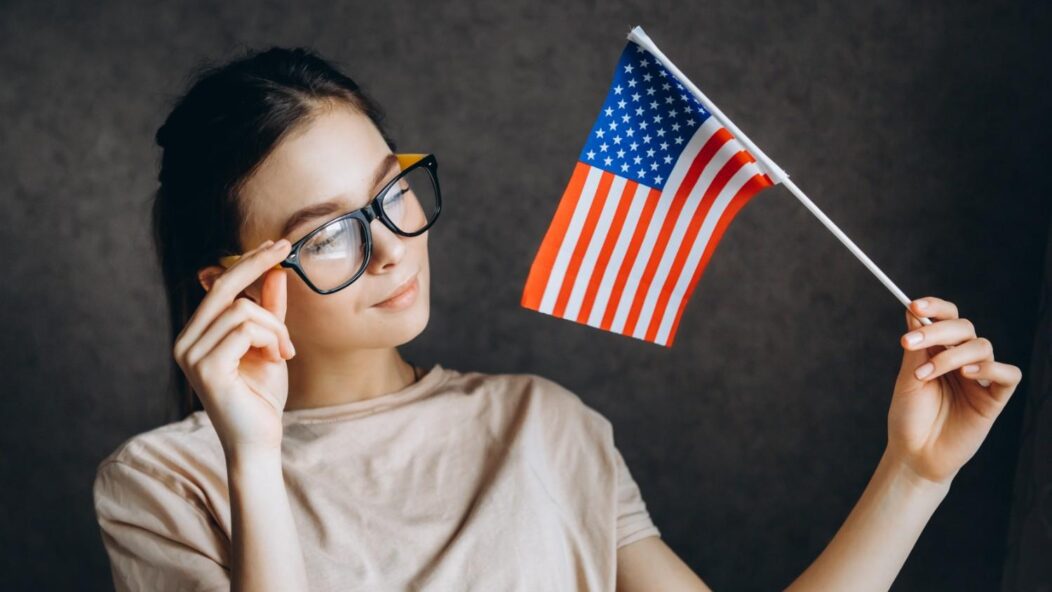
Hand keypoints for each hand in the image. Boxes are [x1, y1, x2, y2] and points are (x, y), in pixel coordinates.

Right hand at [172, 239, 296, 456]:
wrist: (259, 439)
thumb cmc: (262, 396)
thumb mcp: (270, 344)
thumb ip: (270, 311)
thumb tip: (276, 272)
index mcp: (196, 334)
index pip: (220, 285)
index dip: (249, 262)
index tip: (277, 243)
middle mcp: (186, 341)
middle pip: (224, 286)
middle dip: (259, 264)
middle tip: (286, 250)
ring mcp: (191, 354)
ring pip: (243, 310)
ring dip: (276, 328)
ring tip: (285, 351)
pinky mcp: (205, 367)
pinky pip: (246, 330)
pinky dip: (272, 339)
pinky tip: (278, 358)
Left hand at [886, 296, 1021, 485]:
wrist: (914, 454)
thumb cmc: (909, 417)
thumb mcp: (907, 378)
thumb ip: (917, 347)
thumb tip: (914, 310)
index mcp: (939, 350)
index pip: (947, 317)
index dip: (935, 307)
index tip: (914, 306)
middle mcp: (961, 359)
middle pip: (964, 327)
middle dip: (937, 330)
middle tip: (909, 343)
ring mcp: (979, 378)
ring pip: (982, 346)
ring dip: (952, 354)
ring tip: (927, 376)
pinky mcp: (994, 398)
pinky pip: (1007, 374)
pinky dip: (990, 368)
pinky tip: (967, 375)